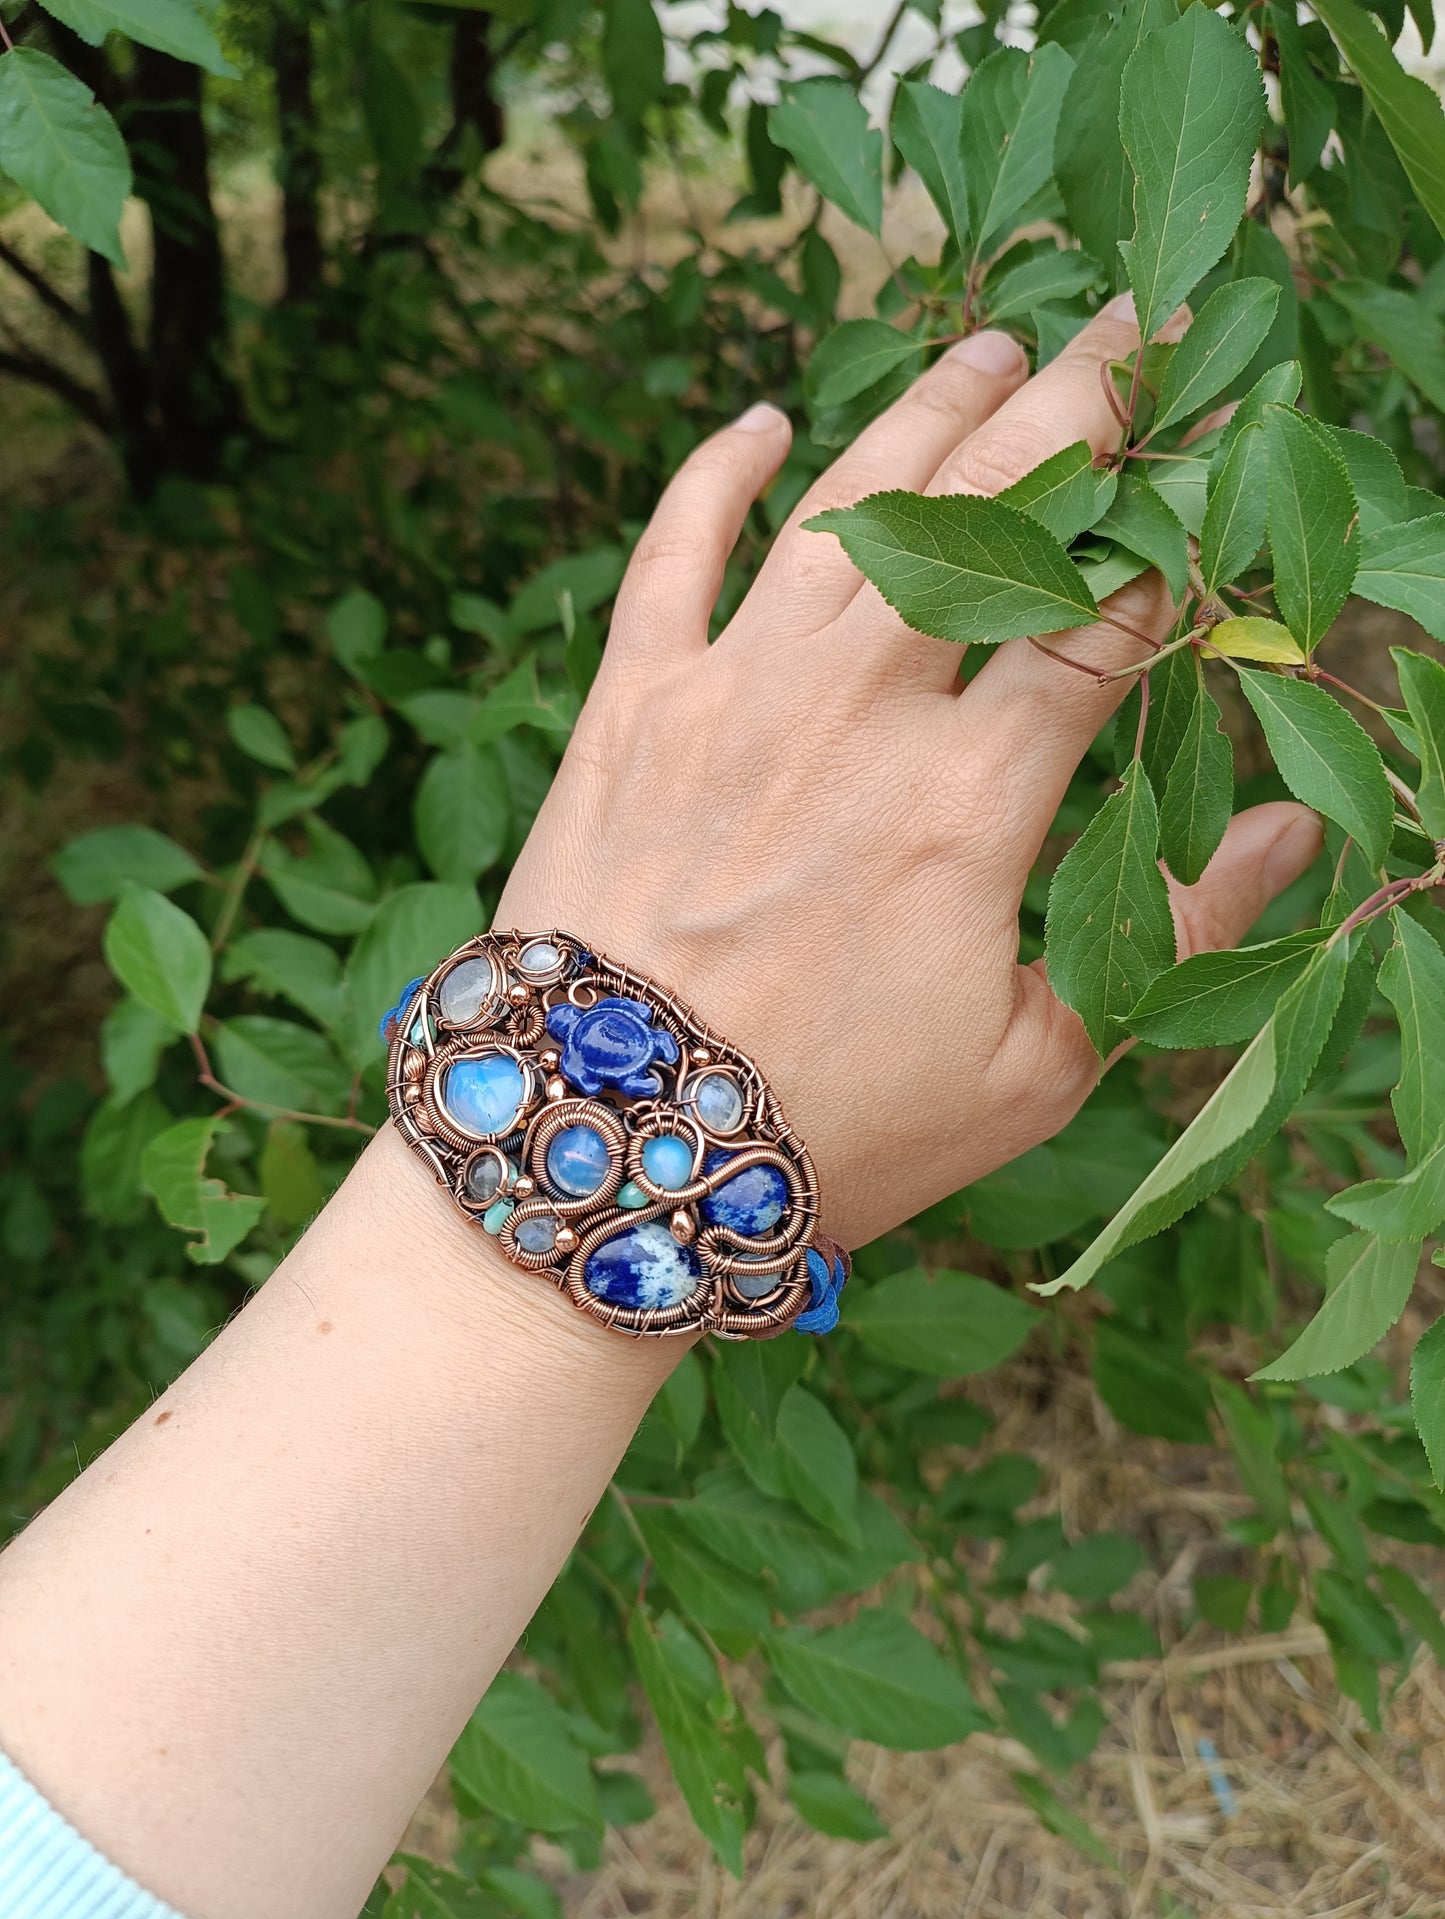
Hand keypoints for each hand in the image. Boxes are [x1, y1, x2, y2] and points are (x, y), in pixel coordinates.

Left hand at [498, 299, 1321, 1249]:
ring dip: (926, 411)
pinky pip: (668, 554)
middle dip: (1072, 413)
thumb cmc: (830, 1127)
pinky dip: (708, 477)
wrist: (608, 1148)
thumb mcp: (1034, 1067)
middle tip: (1128, 333)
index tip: (1213, 473)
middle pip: (986, 520)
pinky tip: (753, 419)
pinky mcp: (626, 708)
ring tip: (993, 343)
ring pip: (846, 506)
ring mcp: (729, 693)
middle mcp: (853, 713)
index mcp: (970, 802)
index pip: (1101, 624)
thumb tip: (1292, 831)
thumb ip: (1175, 935)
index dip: (1171, 538)